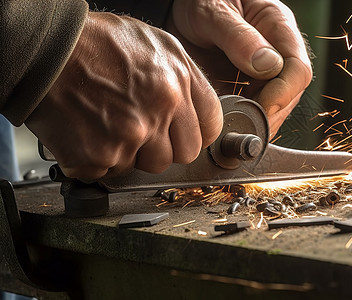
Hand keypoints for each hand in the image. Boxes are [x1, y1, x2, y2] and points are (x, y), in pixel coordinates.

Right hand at [25, 12, 222, 180]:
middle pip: (182, 155)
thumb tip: (195, 109)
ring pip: (147, 167)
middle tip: (142, 131)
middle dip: (165, 147)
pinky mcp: (100, 156)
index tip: (185, 135)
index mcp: (178, 82)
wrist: (44, 49)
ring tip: (111, 125)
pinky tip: (90, 133)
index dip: (197, 134)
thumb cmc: (95, 42)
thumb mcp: (156, 45)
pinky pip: (110, 174)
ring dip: (132, 154)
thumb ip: (183, 79)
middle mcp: (160, 110)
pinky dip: (98, 160)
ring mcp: (130, 136)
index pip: (209, 128)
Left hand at [167, 0, 311, 137]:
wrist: (177, 8)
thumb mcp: (212, 11)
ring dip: (255, 122)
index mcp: (278, 26)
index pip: (298, 70)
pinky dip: (240, 122)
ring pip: (274, 108)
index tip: (259, 107)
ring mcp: (262, 72)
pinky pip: (252, 111)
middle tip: (240, 126)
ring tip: (230, 127)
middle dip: (268, 114)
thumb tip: (268, 65)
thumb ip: (238, 36)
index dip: (283, 94)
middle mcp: (277, 51)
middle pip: (290, 94)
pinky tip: (224, 125)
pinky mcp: (246, 87)